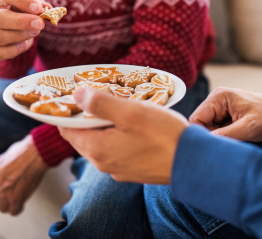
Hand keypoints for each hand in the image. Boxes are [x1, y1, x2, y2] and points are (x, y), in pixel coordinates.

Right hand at [0, 0, 51, 60]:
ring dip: (20, 35)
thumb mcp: (32, 2)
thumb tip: (46, 8)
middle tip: (40, 24)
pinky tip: (24, 44)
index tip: (38, 8)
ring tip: (35, 32)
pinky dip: (13, 50)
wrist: (17, 26)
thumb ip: (39, 3)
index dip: (22, 0)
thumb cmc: (24, 10)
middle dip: (21, 22)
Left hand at [0, 135, 47, 214]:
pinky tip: (22, 203)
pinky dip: (18, 208)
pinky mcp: (16, 197)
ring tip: (17, 199)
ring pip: (3, 209)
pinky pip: (14, 211)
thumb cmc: (23, 152)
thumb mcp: (3, 159)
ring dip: (10, 206)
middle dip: (2, 201)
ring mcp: (4, 192)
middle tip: (10, 198)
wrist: (35, 153)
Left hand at [59, 88, 187, 184]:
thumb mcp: (130, 112)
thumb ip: (100, 103)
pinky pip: (117, 148)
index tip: (73, 92)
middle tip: (97, 91)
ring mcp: (118, 168)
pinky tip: (132, 121)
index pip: (67, 128)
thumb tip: (76, 95)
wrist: (194, 164)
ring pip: (101, 140)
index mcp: (97, 149)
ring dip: (104, 122)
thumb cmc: (163, 136)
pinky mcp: (133, 170)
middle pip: (83, 134)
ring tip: (117, 103)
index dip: (67, 109)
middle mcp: (103, 163)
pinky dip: (118, 133)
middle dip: (86, 114)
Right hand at [189, 88, 261, 141]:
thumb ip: (225, 135)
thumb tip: (205, 144)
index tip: (216, 146)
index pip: (196, 120)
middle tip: (231, 142)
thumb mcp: (248, 128)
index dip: (202, 135)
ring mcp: (220, 107)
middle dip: (212, 136)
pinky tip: (237, 137)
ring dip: (219, 137)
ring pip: (208, 128)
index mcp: (218, 97)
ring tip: (237, 138)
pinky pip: (216, 129)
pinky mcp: (225, 115)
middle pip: (200, 124)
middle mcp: (215, 100)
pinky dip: (224, 136)